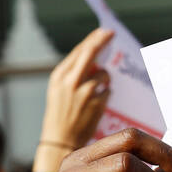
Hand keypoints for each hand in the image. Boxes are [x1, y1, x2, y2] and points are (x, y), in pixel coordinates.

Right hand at [41, 27, 114, 150]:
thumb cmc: (61, 113)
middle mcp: (70, 81)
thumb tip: (95, 58)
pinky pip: (108, 90)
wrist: (60, 140)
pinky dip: (105, 93)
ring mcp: (84, 92)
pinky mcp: (96, 104)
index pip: (79, 50)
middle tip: (112, 34)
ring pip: (103, 74)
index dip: (94, 39)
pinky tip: (96, 102)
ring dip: (104, 78)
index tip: (105, 31)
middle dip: (103, 41)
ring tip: (97, 88)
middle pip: (91, 53)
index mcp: (59, 76)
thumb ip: (74, 74)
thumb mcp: (59, 90)